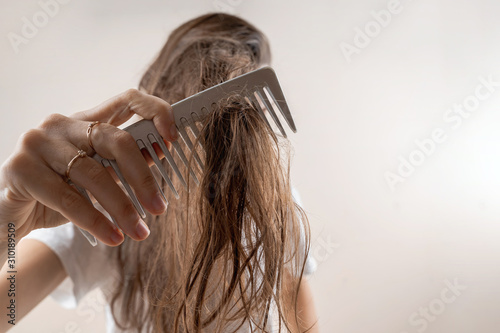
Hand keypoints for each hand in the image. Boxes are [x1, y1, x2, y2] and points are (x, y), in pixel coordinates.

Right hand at [0, 89, 177, 245]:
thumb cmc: (59, 195)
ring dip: (122, 208)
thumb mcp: (98, 179)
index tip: (174, 139)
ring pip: (93, 173)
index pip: (127, 100)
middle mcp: (61, 124)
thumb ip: (124, 165)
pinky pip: (68, 197)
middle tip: (159, 208)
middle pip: (115, 140)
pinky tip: (113, 237)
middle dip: (142, 177)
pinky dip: (96, 220)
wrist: (9, 216)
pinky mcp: (20, 168)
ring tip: (139, 232)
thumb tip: (162, 153)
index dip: (155, 112)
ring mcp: (37, 143)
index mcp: (85, 121)